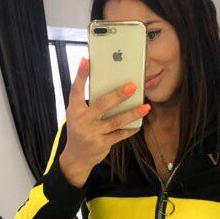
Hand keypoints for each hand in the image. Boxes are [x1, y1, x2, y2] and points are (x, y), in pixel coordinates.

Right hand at [58, 57, 151, 187]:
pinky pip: (119, 135)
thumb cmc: (80, 130)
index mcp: (74, 110)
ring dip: (132, 113)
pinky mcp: (101, 144)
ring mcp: (92, 134)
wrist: (76, 158)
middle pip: (102, 105)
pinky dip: (130, 129)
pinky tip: (139, 123)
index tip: (86, 60)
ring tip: (145, 107)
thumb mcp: (78, 116)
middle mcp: (82, 121)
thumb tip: (112, 85)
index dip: (80, 75)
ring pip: (115, 121)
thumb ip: (89, 103)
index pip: (76, 90)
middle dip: (118, 95)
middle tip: (132, 86)